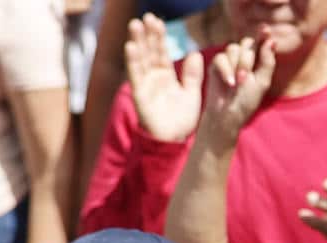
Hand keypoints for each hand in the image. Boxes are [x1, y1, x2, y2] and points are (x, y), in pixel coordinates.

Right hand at [124, 14, 203, 143]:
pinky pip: (136, 76)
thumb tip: (196, 53)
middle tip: (146, 16)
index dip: (158, 36)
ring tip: (135, 25)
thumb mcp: (191, 94)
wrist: (175, 141)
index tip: (157, 20)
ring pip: (140, 60)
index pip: (161, 51)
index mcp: (165, 75)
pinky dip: (133, 62)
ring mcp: (145, 86)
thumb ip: (193, 75)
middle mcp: (152, 78)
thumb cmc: (181, 119)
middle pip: (148, 51)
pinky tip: (131, 47)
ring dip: (137, 42)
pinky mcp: (140, 96)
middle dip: (147, 34)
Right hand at [200, 34, 276, 147]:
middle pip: (246, 44)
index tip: (265, 29)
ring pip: (232, 49)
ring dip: (236, 66)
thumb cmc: (246, 101)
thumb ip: (267, 62)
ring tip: (238, 83)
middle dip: (247, 60)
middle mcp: (243, 58)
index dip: (262, 35)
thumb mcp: (262, 82)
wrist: (227, 114)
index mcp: (257, 62)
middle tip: (245, 77)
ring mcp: (229, 60)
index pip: (260, 43)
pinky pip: (221, 58)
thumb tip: (271, 41)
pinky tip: (230, 83)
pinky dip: (226, 70)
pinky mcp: (216, 65)